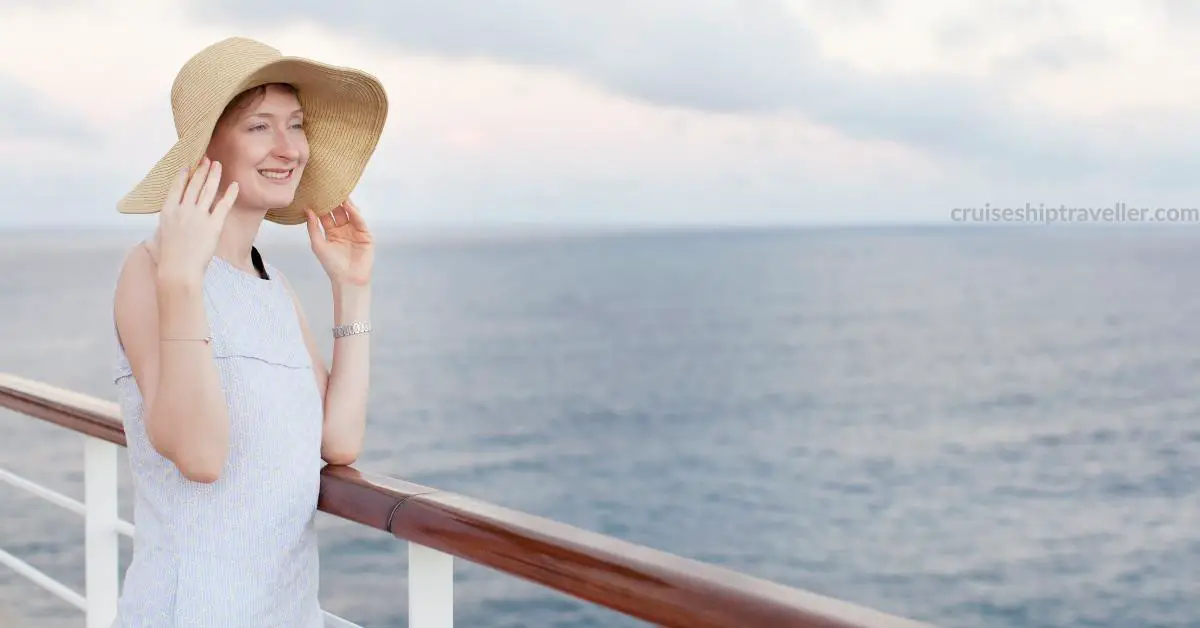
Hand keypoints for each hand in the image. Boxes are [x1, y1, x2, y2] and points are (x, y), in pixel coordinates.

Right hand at [157, 157, 238, 283]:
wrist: (178, 270)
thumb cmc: (168, 257)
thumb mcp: (160, 236)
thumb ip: (164, 225)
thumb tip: (164, 224)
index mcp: (168, 211)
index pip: (177, 187)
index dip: (184, 174)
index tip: (189, 165)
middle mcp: (183, 209)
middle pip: (194, 184)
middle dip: (201, 170)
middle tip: (207, 159)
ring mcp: (199, 216)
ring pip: (208, 190)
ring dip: (214, 175)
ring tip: (218, 165)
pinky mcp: (213, 225)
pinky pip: (223, 205)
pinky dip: (230, 194)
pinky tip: (235, 185)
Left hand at [305, 199, 373, 286]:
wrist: (348, 279)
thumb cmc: (332, 265)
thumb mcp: (318, 244)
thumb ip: (313, 227)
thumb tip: (307, 210)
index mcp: (331, 232)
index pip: (327, 215)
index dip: (322, 205)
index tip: (316, 193)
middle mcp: (343, 230)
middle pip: (339, 212)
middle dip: (334, 201)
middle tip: (328, 187)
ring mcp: (355, 231)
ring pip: (350, 214)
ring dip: (345, 204)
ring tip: (339, 192)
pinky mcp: (366, 235)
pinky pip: (359, 221)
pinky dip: (355, 213)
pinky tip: (349, 205)